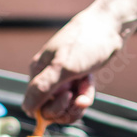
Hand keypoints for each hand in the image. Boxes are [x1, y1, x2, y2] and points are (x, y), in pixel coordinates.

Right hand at [22, 8, 125, 123]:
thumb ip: (43, 88)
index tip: (68, 98)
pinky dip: (84, 96)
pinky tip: (89, 84)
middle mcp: (47, 78)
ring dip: (78, 104)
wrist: (109, 26)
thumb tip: (26, 109)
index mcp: (37, 73)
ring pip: (65, 108)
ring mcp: (61, 80)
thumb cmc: (85, 43)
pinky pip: (76, 99)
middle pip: (50, 111)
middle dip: (67, 108)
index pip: (35, 106)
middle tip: (79, 96)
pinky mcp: (75, 80)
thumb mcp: (63, 67)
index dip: (51, 110)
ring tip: (86, 89)